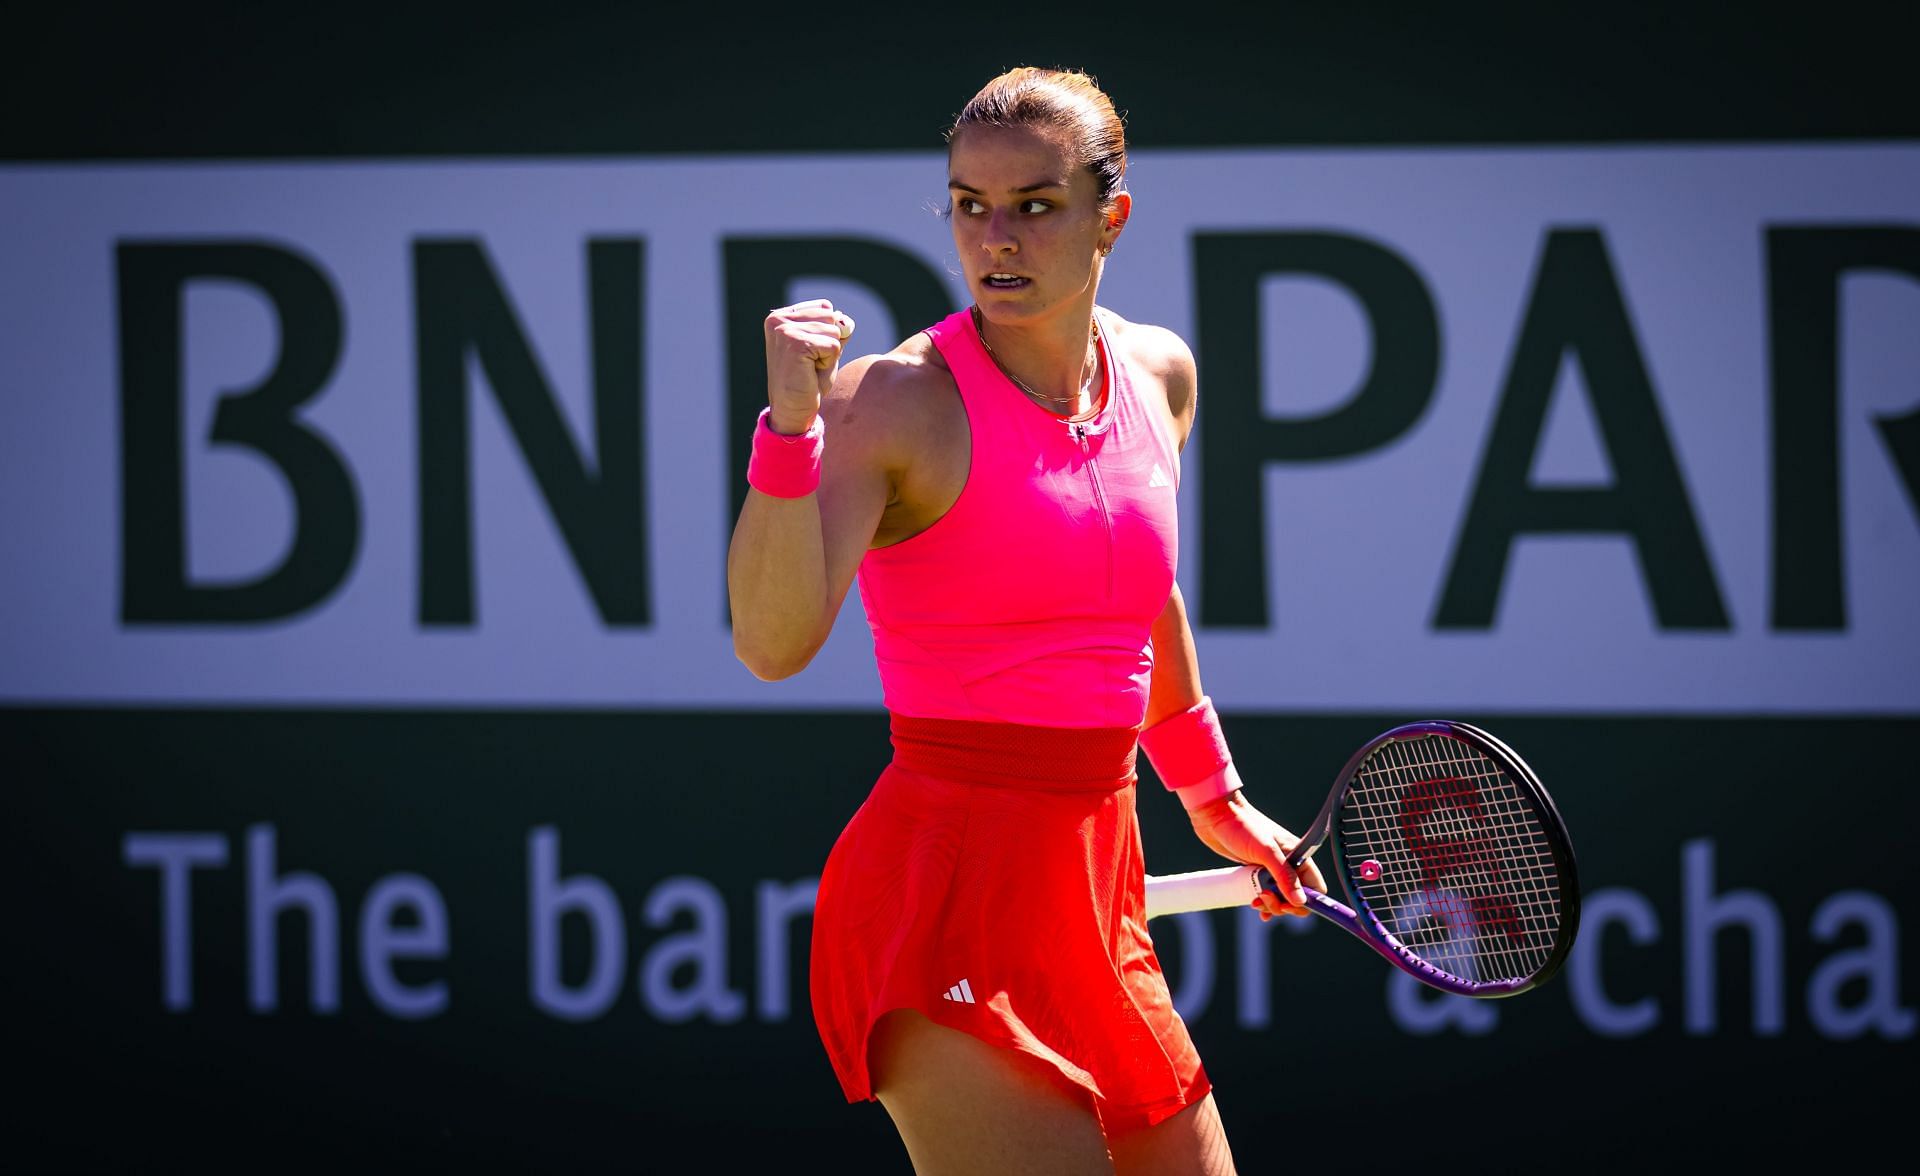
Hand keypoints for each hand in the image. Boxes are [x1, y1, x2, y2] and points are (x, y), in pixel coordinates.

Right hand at [763, 299, 854, 433]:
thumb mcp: (825, 349)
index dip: (827, 333)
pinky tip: (810, 373)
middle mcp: (778, 319)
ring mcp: (785, 329)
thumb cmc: (808, 381)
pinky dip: (828, 363)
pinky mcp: (796, 342)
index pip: (825, 308)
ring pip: (834, 331)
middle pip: (831, 317)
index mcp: (781, 316)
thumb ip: (836, 330)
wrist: (792, 410)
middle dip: (829, 342)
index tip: (808, 353)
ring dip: (829, 354)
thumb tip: (845, 319)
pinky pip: (833, 345)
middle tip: (810, 363)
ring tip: (809, 368)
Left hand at [1187, 791, 1328, 919]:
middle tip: (1266, 900)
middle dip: (1284, 904)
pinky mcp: (1255, 871)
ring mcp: (1271, 868)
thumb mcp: (1266, 851)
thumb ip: (1284, 876)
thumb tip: (1299, 901)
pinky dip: (1263, 902)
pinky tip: (1255, 904)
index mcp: (1297, 855)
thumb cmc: (1242, 826)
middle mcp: (1287, 863)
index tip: (1289, 906)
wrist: (1215, 815)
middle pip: (1297, 896)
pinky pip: (1266, 893)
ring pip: (1280, 897)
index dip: (1306, 900)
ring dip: (1271, 905)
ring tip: (1255, 901)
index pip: (1314, 886)